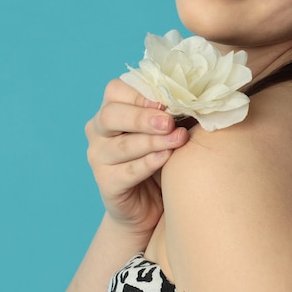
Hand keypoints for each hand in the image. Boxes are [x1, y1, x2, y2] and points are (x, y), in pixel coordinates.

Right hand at [85, 79, 188, 236]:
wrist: (153, 201)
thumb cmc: (163, 153)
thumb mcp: (167, 128)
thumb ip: (173, 112)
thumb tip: (194, 98)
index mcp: (112, 108)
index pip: (115, 90)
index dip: (140, 94)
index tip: (166, 101)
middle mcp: (98, 130)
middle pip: (110, 115)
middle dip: (142, 117)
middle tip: (169, 122)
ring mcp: (98, 157)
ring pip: (122, 145)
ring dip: (153, 141)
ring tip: (179, 139)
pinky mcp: (105, 183)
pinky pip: (127, 172)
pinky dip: (149, 163)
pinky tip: (167, 157)